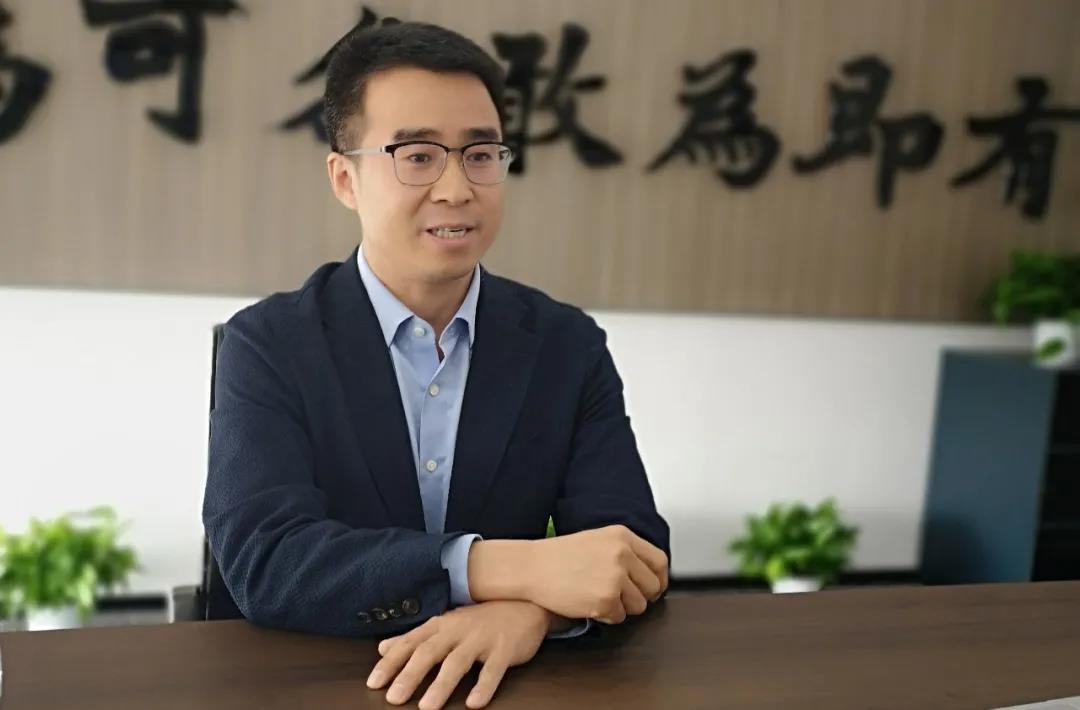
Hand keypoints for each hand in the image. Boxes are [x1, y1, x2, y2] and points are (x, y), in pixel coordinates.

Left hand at [366, 600, 550, 709]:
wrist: (523, 603)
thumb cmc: (480, 620)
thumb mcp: (445, 625)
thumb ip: (414, 638)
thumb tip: (383, 647)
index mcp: (441, 626)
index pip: (410, 643)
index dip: (391, 663)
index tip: (374, 682)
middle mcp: (458, 630)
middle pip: (429, 652)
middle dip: (410, 675)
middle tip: (393, 698)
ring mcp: (481, 639)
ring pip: (457, 662)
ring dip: (441, 685)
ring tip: (427, 707)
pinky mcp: (504, 649)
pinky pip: (493, 670)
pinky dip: (483, 686)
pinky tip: (474, 703)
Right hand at [525, 524, 667, 623]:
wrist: (531, 567)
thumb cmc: (559, 556)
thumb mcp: (597, 540)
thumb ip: (625, 552)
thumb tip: (650, 575)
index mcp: (622, 536)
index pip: (659, 561)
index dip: (658, 579)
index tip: (653, 588)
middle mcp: (622, 554)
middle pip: (652, 586)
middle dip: (640, 596)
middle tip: (622, 597)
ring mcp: (615, 577)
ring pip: (638, 605)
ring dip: (622, 607)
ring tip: (599, 597)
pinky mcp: (606, 599)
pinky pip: (619, 617)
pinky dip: (606, 616)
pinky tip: (589, 604)